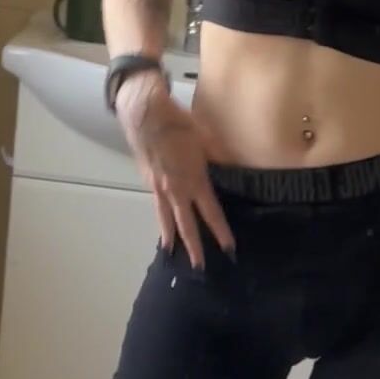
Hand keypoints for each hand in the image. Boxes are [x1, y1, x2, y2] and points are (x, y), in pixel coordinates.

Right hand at [115, 73, 233, 269]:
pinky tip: (163, 226)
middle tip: (199, 267)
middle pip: (186, 224)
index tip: (229, 248)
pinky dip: (161, 219)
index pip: (210, 212)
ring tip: (172, 253)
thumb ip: (220, 156)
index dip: (220, 231)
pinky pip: (157, 206)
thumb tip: (236, 169)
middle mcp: (175, 188)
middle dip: (194, 246)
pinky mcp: (149, 180)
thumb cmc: (178, 121)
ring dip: (172, 237)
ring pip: (166, 218)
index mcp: (193, 179)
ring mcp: (159, 186)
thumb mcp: (206, 138)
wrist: (144, 112)